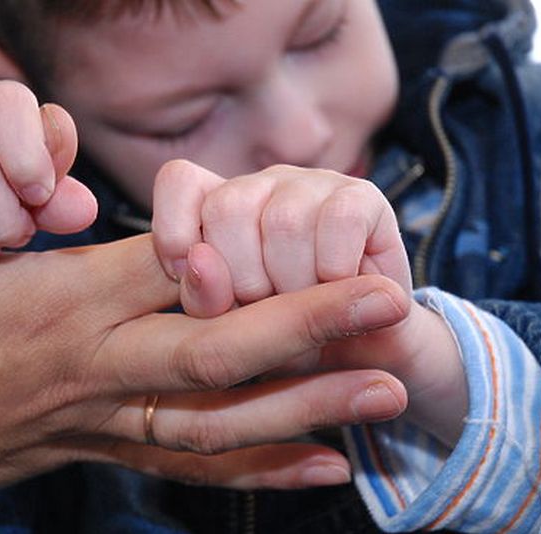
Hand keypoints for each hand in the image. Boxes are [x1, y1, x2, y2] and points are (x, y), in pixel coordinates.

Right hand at [0, 220, 410, 493]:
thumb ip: (42, 231)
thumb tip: (104, 210)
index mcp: (58, 303)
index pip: (179, 275)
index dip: (260, 263)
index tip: (328, 245)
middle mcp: (89, 366)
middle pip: (214, 352)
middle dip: (307, 331)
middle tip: (390, 312)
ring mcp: (94, 419)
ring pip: (211, 421)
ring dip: (302, 408)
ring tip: (380, 396)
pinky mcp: (91, 451)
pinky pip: (180, 467)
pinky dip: (250, 470)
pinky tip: (315, 468)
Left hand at [152, 161, 465, 445]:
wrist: (363, 358)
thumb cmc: (284, 341)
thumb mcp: (229, 331)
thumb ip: (204, 299)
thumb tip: (198, 262)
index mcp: (218, 208)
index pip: (181, 181)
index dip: (176, 229)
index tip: (186, 280)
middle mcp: (262, 186)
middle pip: (226, 207)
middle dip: (242, 278)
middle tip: (266, 308)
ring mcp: (312, 184)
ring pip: (284, 220)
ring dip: (294, 283)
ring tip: (304, 305)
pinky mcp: (363, 196)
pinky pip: (339, 222)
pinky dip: (335, 269)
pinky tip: (337, 286)